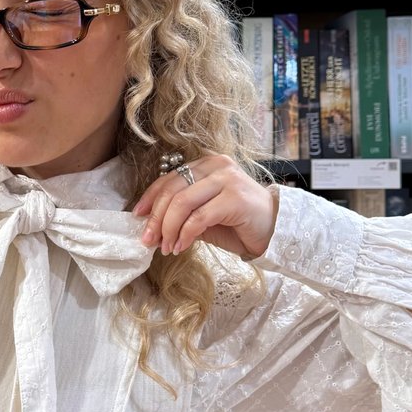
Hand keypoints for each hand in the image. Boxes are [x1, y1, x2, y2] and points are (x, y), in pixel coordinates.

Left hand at [132, 155, 279, 260]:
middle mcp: (216, 165)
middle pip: (172, 190)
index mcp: (206, 164)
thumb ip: (181, 215)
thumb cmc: (238, 223)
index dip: (150, 199)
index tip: (137, 217)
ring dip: (169, 229)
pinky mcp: (234, 198)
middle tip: (148, 240)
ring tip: (166, 247)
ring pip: (182, 203)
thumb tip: (151, 227)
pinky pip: (198, 217)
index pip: (169, 179)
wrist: (274, 230)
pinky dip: (185, 234)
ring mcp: (226, 179)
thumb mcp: (203, 216)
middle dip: (156, 219)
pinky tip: (182, 246)